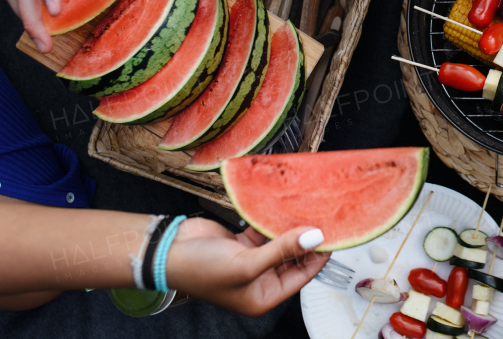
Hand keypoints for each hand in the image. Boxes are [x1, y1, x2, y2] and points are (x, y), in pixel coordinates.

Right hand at [167, 218, 328, 316]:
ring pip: (280, 242)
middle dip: (306, 239)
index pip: (302, 275)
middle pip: (294, 257)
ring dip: (291, 227)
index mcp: (263, 296)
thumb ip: (282, 250)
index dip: (318, 255)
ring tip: (311, 207)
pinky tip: (285, 206)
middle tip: (325, 215)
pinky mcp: (243, 243)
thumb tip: (315, 238)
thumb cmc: (201, 269)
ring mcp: (252, 261)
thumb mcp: (247, 264)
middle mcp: (260, 280)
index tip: (334, 233)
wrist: (167, 251)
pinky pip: (265, 231)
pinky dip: (274, 220)